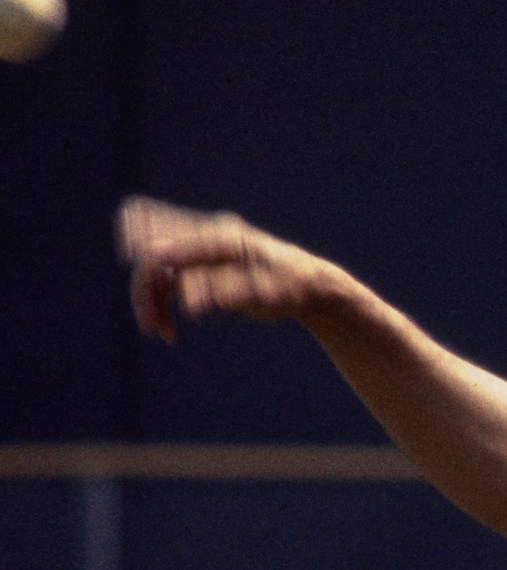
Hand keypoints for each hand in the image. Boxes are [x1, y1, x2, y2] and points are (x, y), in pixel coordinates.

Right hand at [117, 195, 353, 342]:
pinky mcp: (196, 267)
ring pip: (154, 269)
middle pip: (152, 249)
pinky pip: (164, 282)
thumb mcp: (268, 293)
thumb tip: (190, 304)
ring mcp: (199, 251)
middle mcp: (207, 237)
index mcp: (224, 236)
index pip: (171, 241)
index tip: (135, 279)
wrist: (307, 286)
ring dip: (149, 299)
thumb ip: (229, 293)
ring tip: (162, 333)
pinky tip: (170, 331)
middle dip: (144, 286)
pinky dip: (160, 304)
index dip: (147, 259)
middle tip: (151, 323)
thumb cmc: (292, 286)